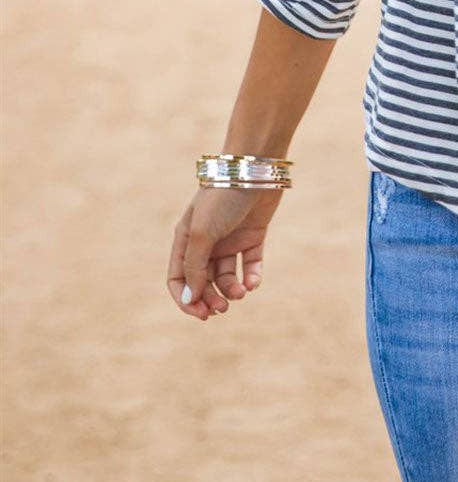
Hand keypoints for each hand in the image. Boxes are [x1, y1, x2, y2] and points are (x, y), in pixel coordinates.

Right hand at [167, 185, 284, 319]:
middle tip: (222, 309)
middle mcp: (206, 241)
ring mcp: (230, 238)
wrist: (255, 169)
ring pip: (226, 276)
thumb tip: (191, 298)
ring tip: (240, 292)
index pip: (178, 278)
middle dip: (210, 298)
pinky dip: (251, 277)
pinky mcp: (253, 235)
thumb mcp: (201, 234)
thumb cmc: (222, 198)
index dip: (186, 299)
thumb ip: (194, 267)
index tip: (201, 313)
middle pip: (203, 281)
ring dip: (231, 290)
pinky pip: (249, 264)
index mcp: (186, 239)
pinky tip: (252, 283)